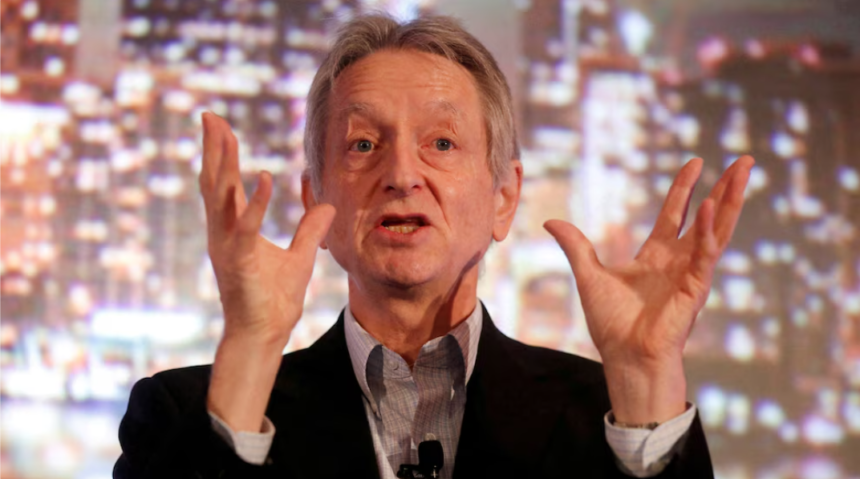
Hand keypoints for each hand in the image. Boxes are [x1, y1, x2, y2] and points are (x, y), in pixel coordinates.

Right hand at [199, 112, 334, 347]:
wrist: (264, 333)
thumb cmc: (274, 299)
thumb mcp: (300, 255)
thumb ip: (310, 229)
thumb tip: (327, 205)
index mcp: (234, 229)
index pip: (224, 184)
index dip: (222, 154)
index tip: (220, 125)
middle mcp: (224, 233)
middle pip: (214, 182)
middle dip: (213, 148)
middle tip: (209, 115)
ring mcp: (228, 246)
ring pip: (221, 197)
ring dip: (224, 163)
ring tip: (225, 133)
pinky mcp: (238, 261)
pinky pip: (245, 226)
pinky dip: (253, 202)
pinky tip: (260, 177)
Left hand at [544, 156, 753, 422]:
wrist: (624, 356)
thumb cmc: (611, 324)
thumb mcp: (589, 275)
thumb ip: (575, 246)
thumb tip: (551, 221)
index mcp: (656, 256)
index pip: (675, 214)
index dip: (685, 188)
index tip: (695, 163)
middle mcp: (678, 261)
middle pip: (707, 216)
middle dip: (724, 188)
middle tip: (743, 160)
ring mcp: (691, 273)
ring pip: (717, 229)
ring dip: (731, 200)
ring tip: (744, 170)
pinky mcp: (696, 287)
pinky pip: (705, 253)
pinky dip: (709, 229)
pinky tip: (712, 206)